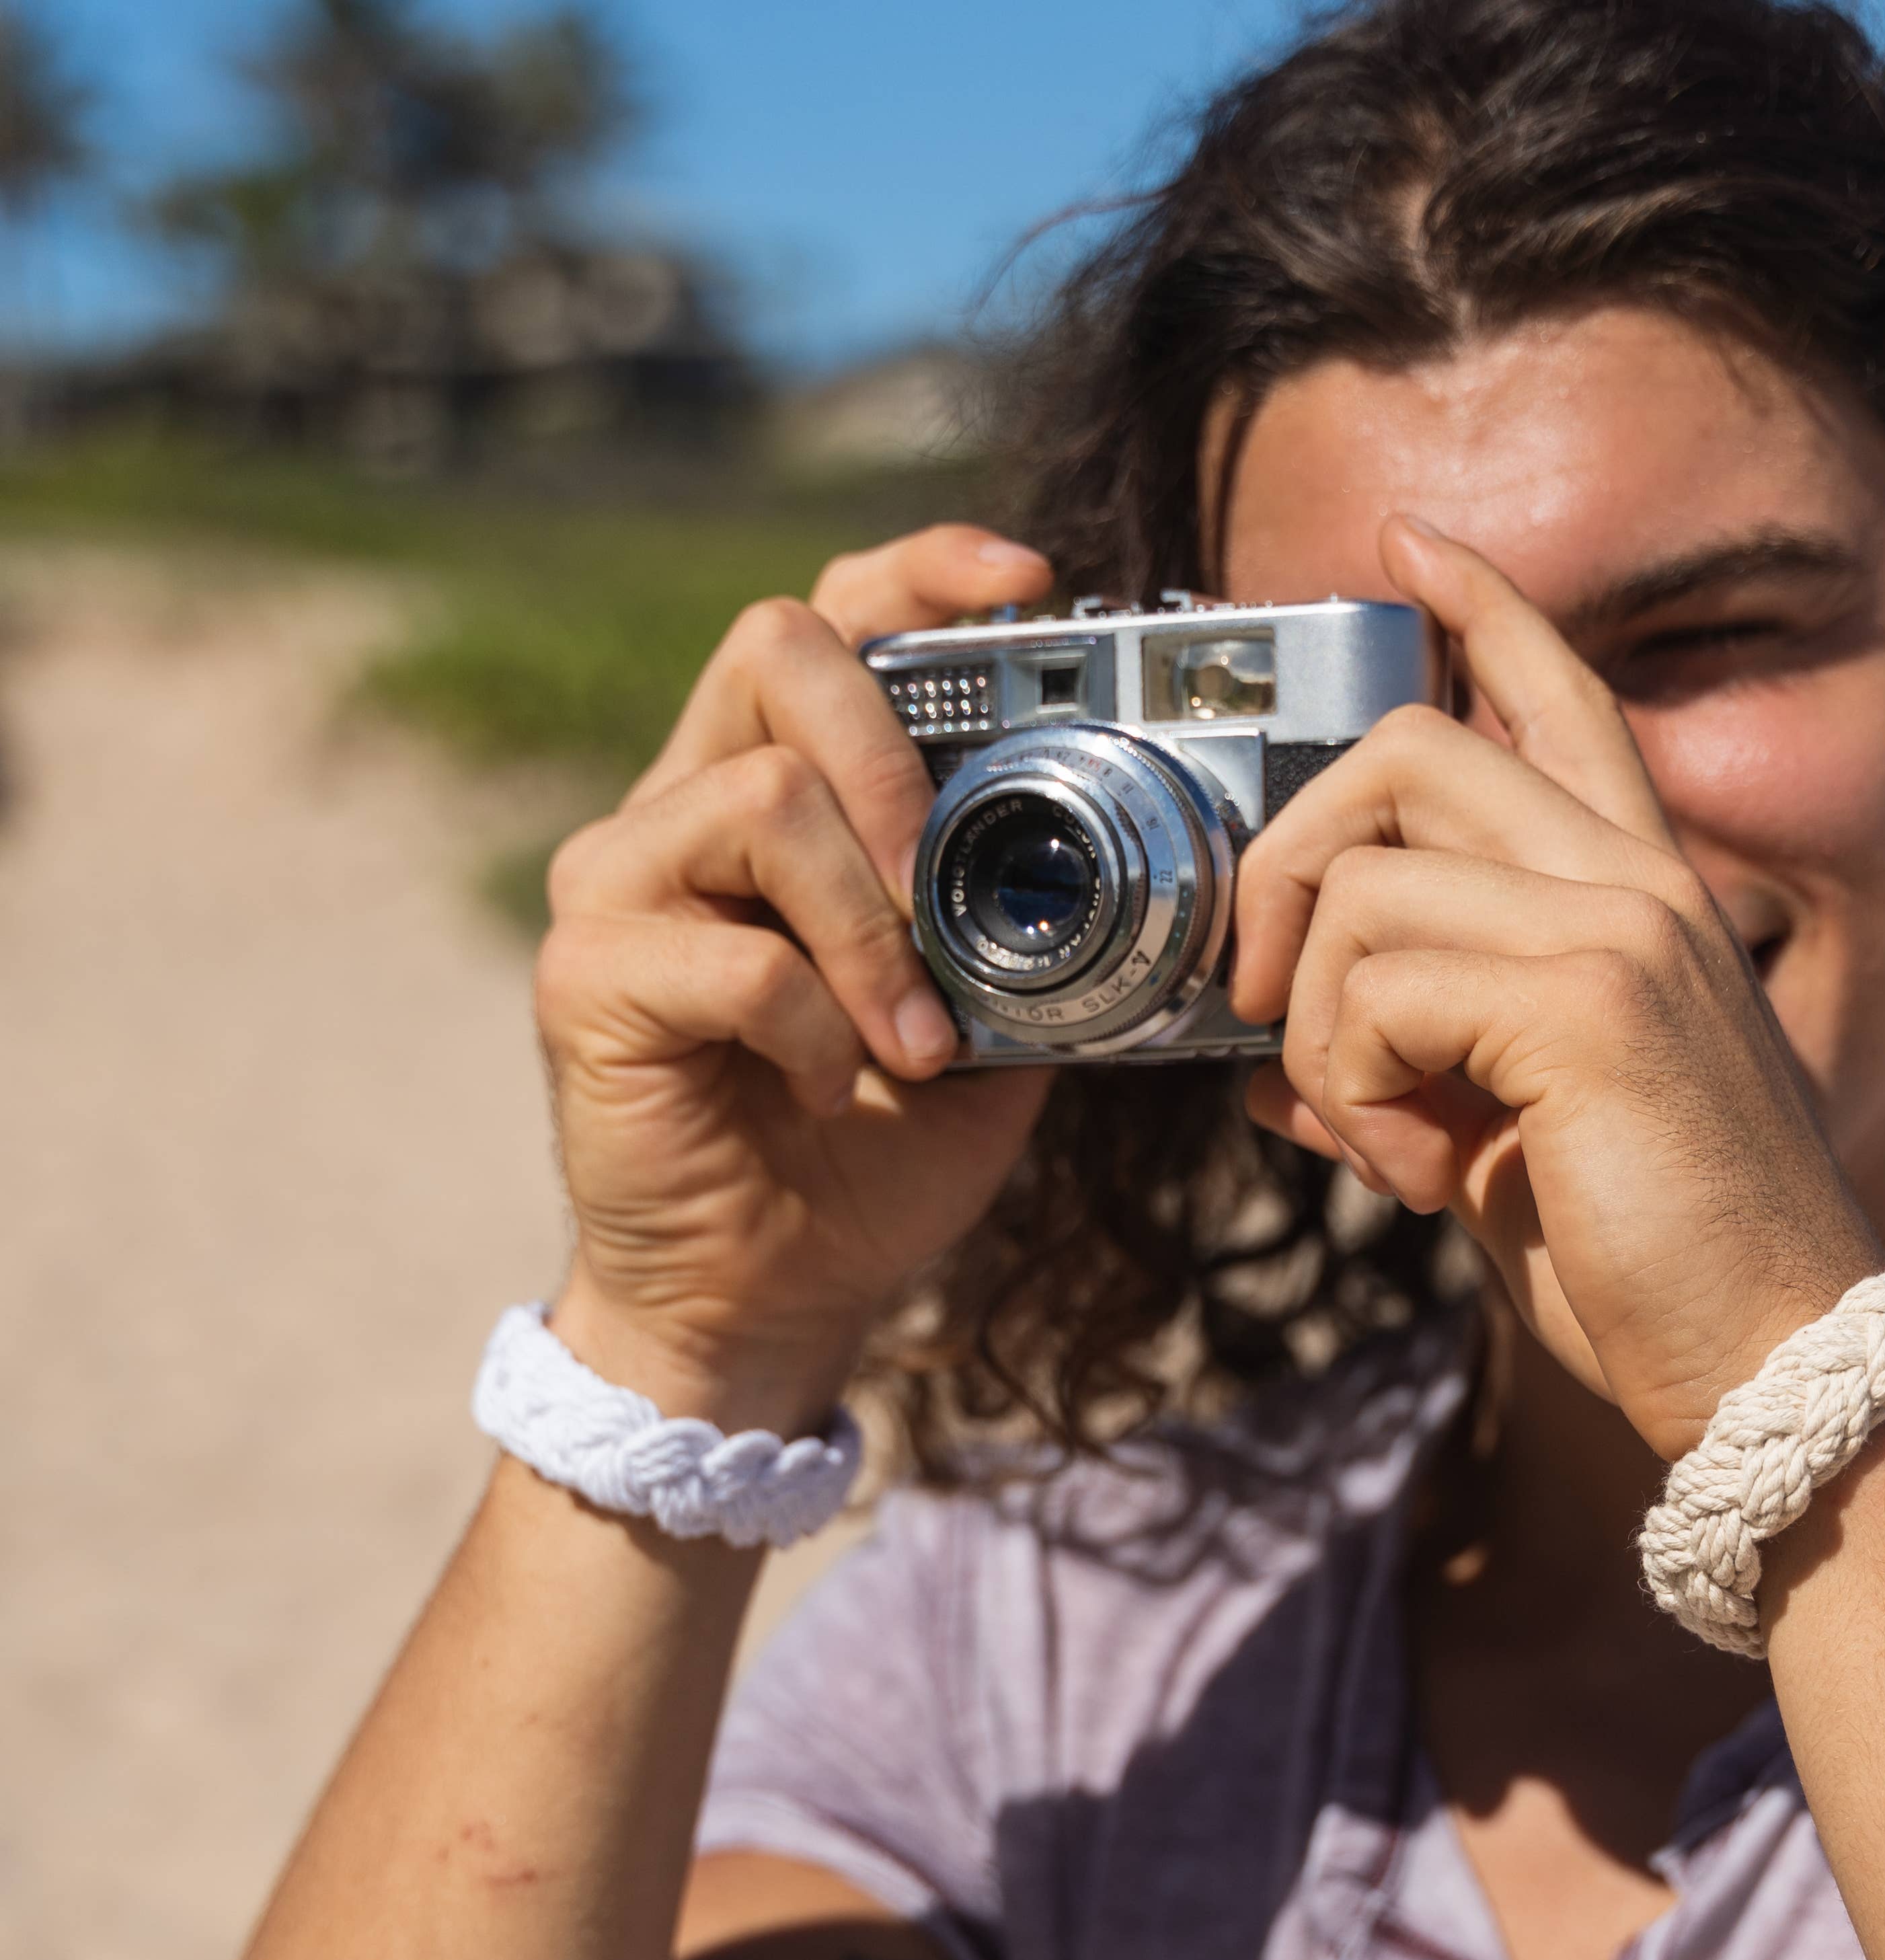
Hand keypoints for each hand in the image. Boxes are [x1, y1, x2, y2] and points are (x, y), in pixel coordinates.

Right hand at [533, 526, 1055, 1427]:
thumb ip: (1027, 925)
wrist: (773, 1294)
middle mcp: (681, 807)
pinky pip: (731, 954)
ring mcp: (619, 884)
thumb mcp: (994, 1024)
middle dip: (898, 758)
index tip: (1025, 582)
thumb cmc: (874, 1153)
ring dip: (873, 929)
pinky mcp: (587, 977)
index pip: (828, 618)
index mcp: (777, 792)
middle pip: (780, 650)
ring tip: (915, 1040)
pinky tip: (829, 1085)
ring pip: (762, 800)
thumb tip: (1130, 860)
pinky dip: (813, 1024)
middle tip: (951, 890)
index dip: (918, 572)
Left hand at [1237, 518, 1883, 1459]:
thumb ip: (1403, 1068)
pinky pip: (1378, 986)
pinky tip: (1412, 1178)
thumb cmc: (1649, 1263)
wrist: (1772, 1369)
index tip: (1404, 548)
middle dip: (1288, 858)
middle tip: (1259, 993)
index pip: (1562, 696)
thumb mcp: (1500, 1145)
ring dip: (1324, 1025)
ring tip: (1382, 1146)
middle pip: (1409, 747)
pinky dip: (1352, 1090)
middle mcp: (1640, 880)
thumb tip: (1263, 1060)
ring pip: (1367, 876)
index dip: (1480, 608)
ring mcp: (1623, 926)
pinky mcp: (1590, 1000)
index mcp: (1640, 896)